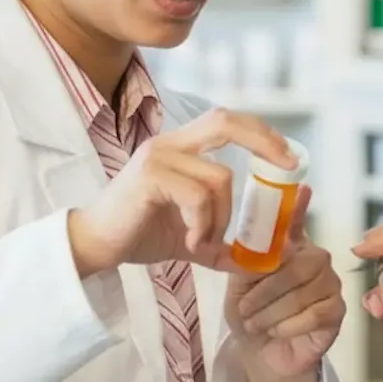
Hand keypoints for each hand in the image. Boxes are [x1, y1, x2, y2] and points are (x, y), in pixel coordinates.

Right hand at [67, 108, 297, 276]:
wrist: (93, 246)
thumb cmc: (137, 234)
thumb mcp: (189, 236)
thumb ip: (221, 241)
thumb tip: (259, 261)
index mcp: (179, 148)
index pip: (226, 121)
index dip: (261, 131)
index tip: (289, 157)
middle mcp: (168, 144)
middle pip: (225, 121)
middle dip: (264, 141)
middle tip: (287, 168)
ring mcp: (157, 157)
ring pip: (219, 178)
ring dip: (222, 218)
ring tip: (204, 242)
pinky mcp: (149, 177)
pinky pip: (198, 197)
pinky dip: (203, 225)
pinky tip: (189, 243)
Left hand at [226, 187, 345, 381]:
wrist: (261, 355)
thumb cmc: (250, 315)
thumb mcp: (239, 285)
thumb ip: (247, 259)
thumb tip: (251, 235)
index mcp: (290, 248)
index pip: (295, 222)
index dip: (298, 206)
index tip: (302, 188)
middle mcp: (315, 259)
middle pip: (298, 263)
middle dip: (265, 289)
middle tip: (243, 309)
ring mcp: (330, 284)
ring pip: (302, 292)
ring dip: (270, 311)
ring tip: (253, 323)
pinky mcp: (337, 312)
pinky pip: (313, 314)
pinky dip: (287, 325)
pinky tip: (275, 331)